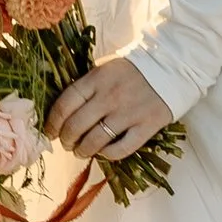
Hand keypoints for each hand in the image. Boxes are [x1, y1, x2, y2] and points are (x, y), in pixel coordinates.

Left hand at [48, 55, 176, 162]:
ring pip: (94, 141)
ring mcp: (128, 113)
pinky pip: (120, 150)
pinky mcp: (146, 126)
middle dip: (66, 140)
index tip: (50, 132)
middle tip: (67, 143)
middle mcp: (109, 96)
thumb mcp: (105, 68)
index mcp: (97, 79)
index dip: (53, 122)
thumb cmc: (133, 69)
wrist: (171, 66)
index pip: (65, 104)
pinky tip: (104, 152)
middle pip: (76, 126)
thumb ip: (86, 86)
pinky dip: (107, 155)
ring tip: (81, 151)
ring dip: (82, 150)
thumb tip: (63, 110)